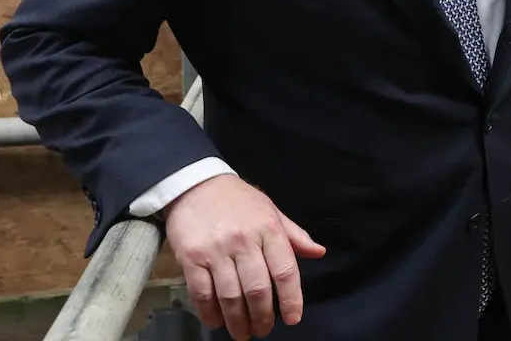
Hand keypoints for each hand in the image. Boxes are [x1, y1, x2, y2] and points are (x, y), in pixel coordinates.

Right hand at [165, 174, 325, 339]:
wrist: (195, 184)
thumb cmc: (238, 200)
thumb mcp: (271, 210)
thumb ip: (294, 235)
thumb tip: (319, 253)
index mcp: (269, 229)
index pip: (285, 271)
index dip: (292, 299)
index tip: (293, 318)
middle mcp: (244, 241)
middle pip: (258, 289)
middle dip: (263, 316)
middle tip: (264, 330)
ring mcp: (216, 250)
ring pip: (231, 295)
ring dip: (238, 321)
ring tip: (242, 332)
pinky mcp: (191, 258)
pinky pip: (202, 293)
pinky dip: (210, 313)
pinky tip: (217, 321)